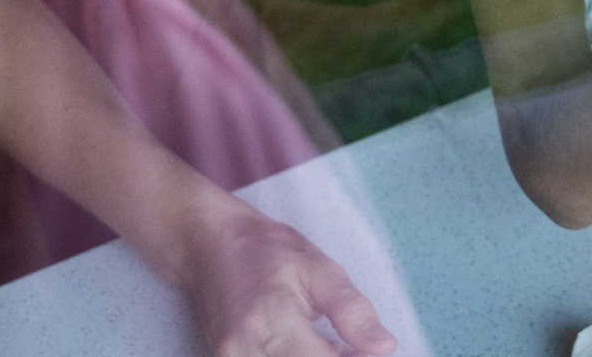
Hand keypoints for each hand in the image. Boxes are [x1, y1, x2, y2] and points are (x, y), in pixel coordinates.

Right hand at [169, 196, 395, 356]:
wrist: (206, 245)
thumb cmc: (265, 251)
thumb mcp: (320, 269)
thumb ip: (353, 313)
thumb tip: (385, 347)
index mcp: (273, 324)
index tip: (365, 350)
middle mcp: (243, 353)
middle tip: (347, 346)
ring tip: (326, 344)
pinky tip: (304, 347)